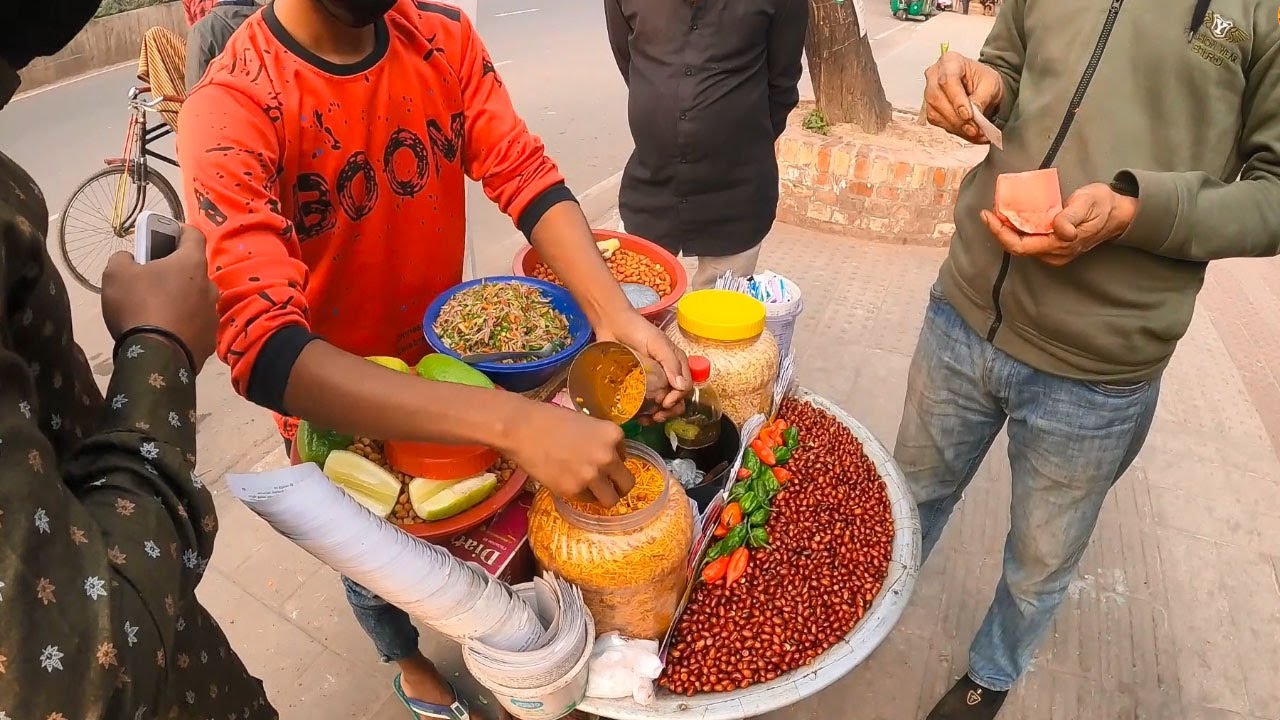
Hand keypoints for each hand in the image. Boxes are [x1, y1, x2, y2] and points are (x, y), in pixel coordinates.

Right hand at [101, 224, 217, 371]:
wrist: (156, 357)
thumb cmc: (137, 306)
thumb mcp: (116, 274)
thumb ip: (123, 258)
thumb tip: (131, 259)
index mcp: (191, 264)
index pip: (193, 235)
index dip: (178, 230)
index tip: (164, 234)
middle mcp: (210, 286)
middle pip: (193, 270)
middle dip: (175, 270)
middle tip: (151, 278)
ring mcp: (213, 314)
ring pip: (196, 298)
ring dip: (180, 298)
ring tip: (156, 308)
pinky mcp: (210, 339)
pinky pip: (195, 323)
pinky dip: (183, 323)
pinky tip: (166, 331)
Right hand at [504, 401, 634, 505]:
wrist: (523, 429)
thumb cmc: (552, 421)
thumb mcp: (588, 424)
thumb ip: (603, 443)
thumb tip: (613, 462)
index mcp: (614, 435)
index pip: (625, 458)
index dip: (613, 460)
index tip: (597, 459)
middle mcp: (608, 457)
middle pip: (627, 484)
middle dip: (617, 486)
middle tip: (606, 485)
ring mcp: (592, 475)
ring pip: (610, 500)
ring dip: (602, 496)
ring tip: (588, 489)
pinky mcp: (573, 490)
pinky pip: (586, 500)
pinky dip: (579, 495)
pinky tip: (566, 480)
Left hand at [596, 313, 690, 422]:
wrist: (612, 325)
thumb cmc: (637, 330)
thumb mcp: (658, 343)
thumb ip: (671, 363)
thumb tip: (681, 387)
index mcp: (677, 364)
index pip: (685, 387)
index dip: (678, 398)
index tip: (665, 403)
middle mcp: (667, 375)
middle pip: (676, 400)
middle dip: (669, 411)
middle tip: (657, 416)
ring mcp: (651, 382)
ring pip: (661, 405)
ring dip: (657, 416)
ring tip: (646, 420)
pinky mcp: (636, 386)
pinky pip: (644, 403)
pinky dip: (643, 413)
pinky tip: (638, 417)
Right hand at [923, 52, 1004, 142]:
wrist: (981, 86)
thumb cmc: (983, 79)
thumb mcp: (990, 85)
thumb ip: (981, 99)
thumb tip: (974, 117)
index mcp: (950, 61)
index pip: (947, 81)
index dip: (957, 100)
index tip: (969, 115)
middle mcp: (935, 75)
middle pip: (937, 98)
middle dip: (956, 118)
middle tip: (974, 129)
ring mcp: (930, 92)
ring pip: (934, 113)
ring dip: (955, 126)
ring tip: (974, 132)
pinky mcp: (931, 107)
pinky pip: (937, 121)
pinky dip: (953, 129)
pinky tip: (967, 132)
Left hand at [981, 183, 1138, 266]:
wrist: (1119, 213)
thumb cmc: (1103, 205)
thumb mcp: (1088, 204)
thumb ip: (1072, 217)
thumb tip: (1061, 230)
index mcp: (1060, 245)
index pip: (1020, 246)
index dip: (1000, 233)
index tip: (988, 215)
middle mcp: (1054, 253)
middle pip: (1017, 247)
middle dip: (1000, 231)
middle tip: (989, 212)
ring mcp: (1054, 252)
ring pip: (1022, 245)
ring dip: (1007, 230)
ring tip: (997, 212)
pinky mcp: (1055, 246)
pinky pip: (1029, 241)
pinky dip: (1017, 229)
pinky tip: (1011, 217)